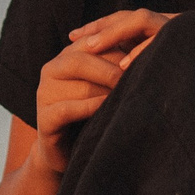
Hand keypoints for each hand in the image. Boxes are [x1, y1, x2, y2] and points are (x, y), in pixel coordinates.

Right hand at [30, 9, 174, 175]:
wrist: (70, 152)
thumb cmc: (95, 114)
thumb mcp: (105, 86)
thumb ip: (116, 67)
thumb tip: (150, 49)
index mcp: (67, 56)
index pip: (92, 42)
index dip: (117, 47)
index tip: (143, 55)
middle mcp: (52, 70)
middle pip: (81, 58)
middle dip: (111, 68)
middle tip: (137, 77)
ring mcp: (44, 94)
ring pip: (75, 83)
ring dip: (105, 90)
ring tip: (128, 95)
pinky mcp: (44, 119)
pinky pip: (66, 109)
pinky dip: (89, 108)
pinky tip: (107, 110)